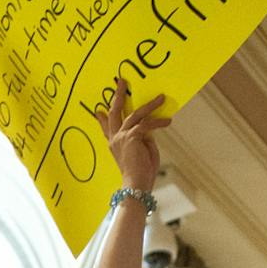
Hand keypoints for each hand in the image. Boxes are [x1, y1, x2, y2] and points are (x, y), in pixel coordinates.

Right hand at [94, 76, 170, 193]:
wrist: (137, 185)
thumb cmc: (141, 173)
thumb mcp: (142, 152)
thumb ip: (144, 138)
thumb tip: (148, 127)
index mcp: (115, 144)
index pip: (106, 127)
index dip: (102, 117)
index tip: (98, 109)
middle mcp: (115, 139)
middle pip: (114, 112)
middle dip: (118, 95)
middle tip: (121, 81)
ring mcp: (121, 137)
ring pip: (135, 114)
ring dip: (150, 104)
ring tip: (161, 97)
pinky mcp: (131, 137)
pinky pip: (146, 124)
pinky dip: (158, 122)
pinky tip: (168, 121)